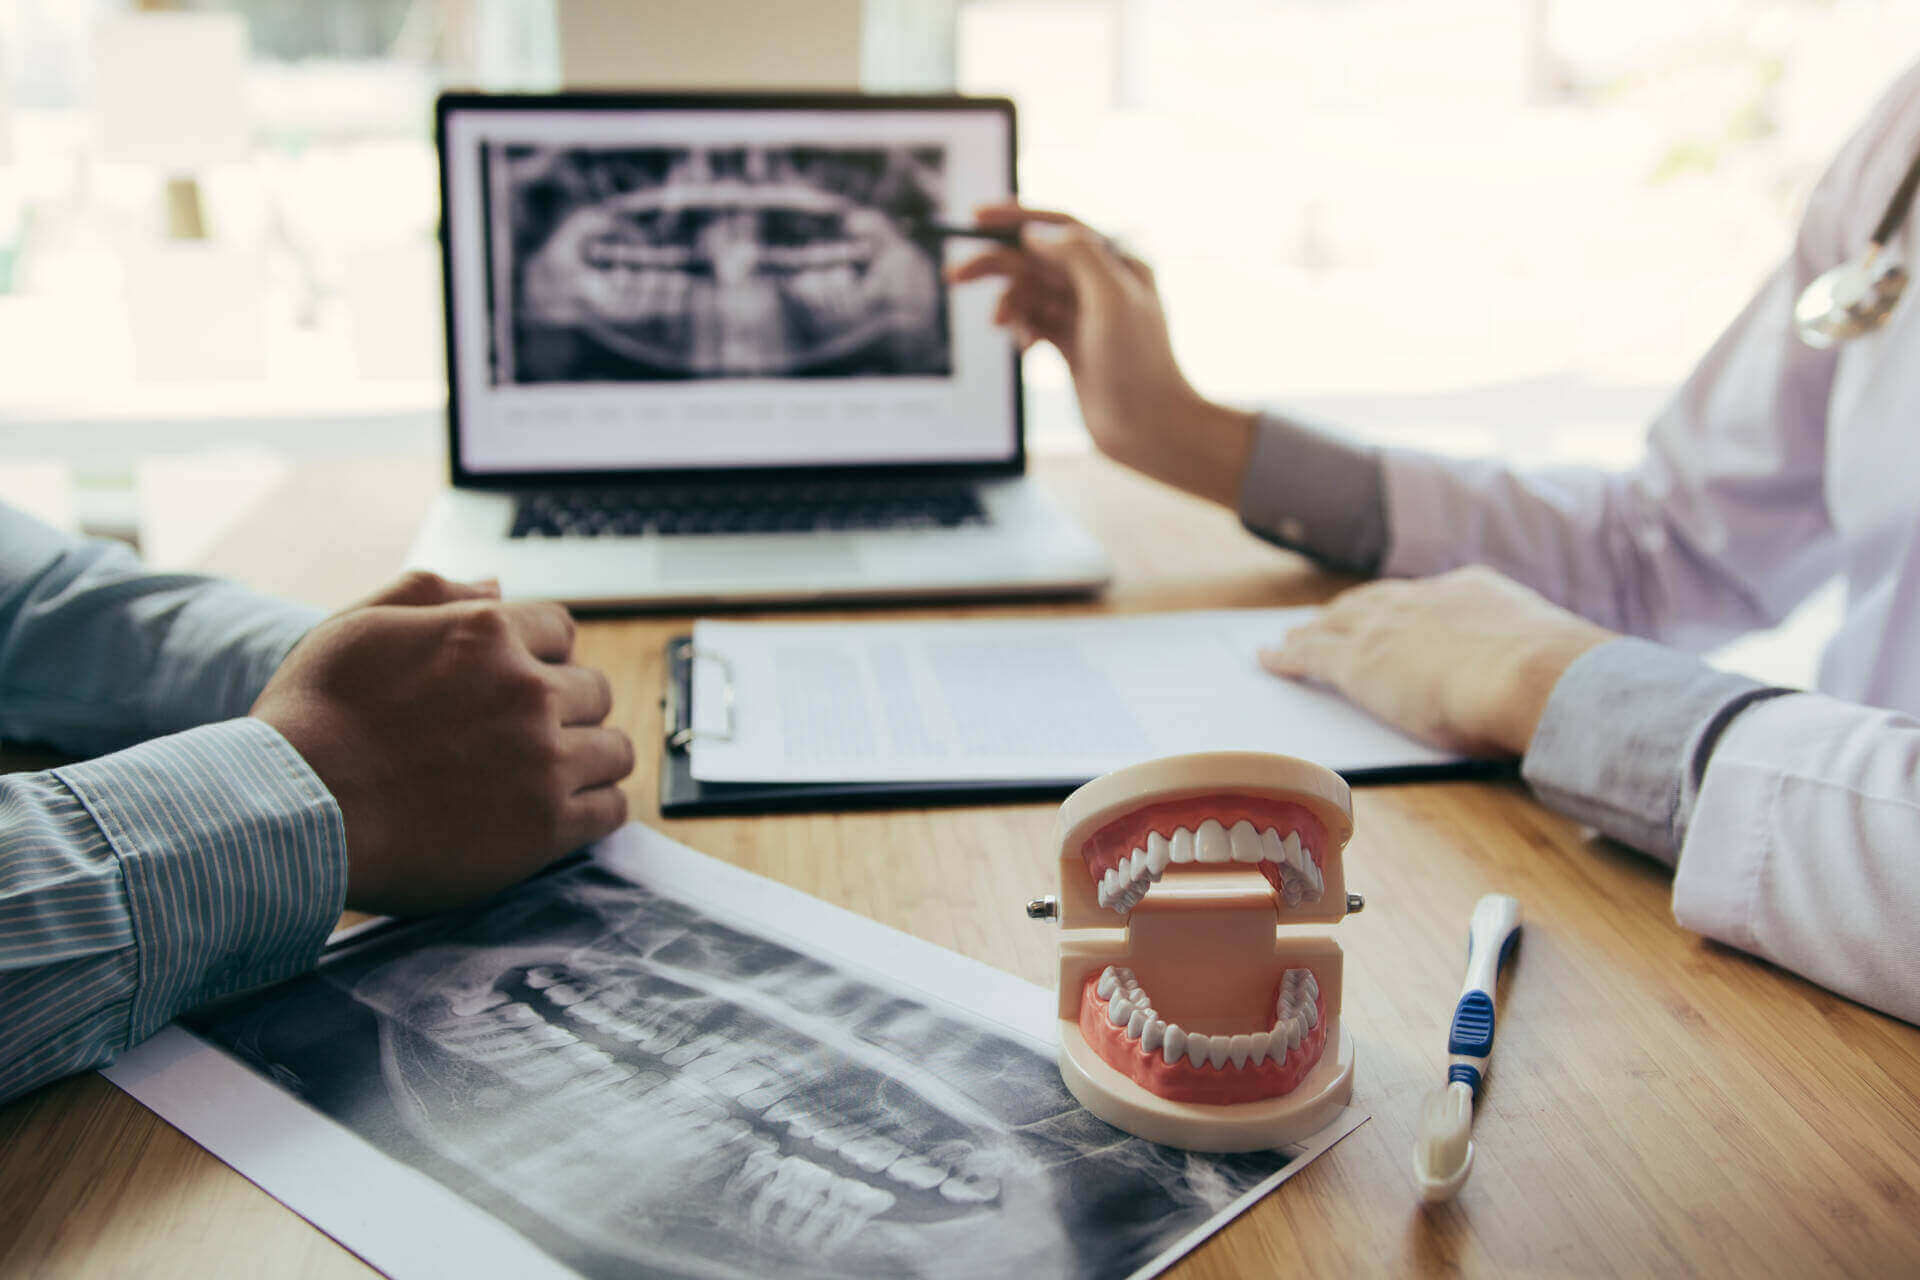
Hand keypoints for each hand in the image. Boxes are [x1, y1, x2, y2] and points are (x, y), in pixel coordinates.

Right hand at [251, 572, 634, 914]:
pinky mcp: (545, 827)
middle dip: (567, 709)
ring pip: (614, 749)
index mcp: (486, 632)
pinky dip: (595, 809)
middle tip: (527, 737)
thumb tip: (496, 585)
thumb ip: (430, 594)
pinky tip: (562, 814)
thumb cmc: (310, 719)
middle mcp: (526, 690)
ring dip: (589, 758)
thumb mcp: (357, 627)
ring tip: (551, 777)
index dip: (543, 658)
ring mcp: (542, 759)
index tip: (520, 686)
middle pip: (594, 689)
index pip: (561, 631)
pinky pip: (611, 808)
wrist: (290, 812)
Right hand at [946, 204, 1253, 505]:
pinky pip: (1033, 322)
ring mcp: (1085, 315)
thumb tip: (1035, 232)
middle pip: (1037, 258)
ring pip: (1031, 292)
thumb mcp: (1111, 300)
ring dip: (1008, 303)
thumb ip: (1077, 256)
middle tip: (954, 276)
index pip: (1060, 226)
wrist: (1150, 430)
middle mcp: (1102, 283)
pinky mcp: (1072, 344)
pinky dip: (1021, 329)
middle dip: (996, 263)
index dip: (1016, 218)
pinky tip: (1025, 349)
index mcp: (1118, 262)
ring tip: (999, 326)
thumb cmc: (1139, 367)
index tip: (975, 218)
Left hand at [1259, 566, 1615, 756]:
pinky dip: (1285, 656)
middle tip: (1327, 618)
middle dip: (1349, 611)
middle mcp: (1423, 599)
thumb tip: (1555, 680)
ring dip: (1312, 630)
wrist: (1532, 675)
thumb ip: (1535, 663)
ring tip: (1291, 637)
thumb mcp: (1547, 658)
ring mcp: (1387, 627)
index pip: (1428, 596)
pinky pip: (1309, 655)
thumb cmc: (1553, 679)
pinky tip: (1268, 659)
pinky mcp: (1357, 662)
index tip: (1392, 609)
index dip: (1403, 605)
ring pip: (1335, 624)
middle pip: (1373, 602)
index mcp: (1472, 591)